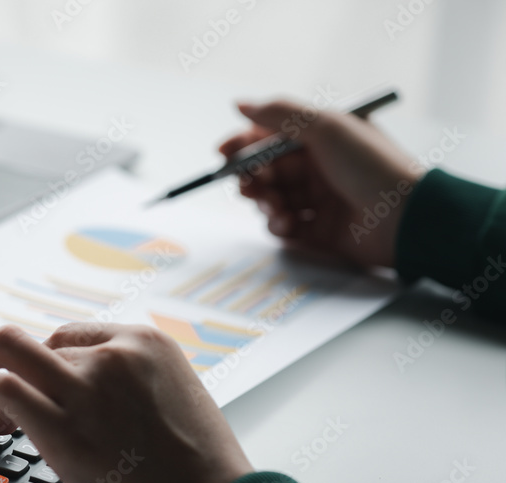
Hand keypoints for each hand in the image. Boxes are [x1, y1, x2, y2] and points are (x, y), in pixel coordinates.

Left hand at [0, 323, 252, 482]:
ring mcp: (86, 387)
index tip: (26, 386)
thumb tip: (89, 405)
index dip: (39, 361)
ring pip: (9, 351)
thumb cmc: (202, 473)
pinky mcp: (63, 427)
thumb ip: (132, 390)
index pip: (70, 338)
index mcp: (145, 344)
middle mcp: (113, 355)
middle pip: (34, 343)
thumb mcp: (176, 403)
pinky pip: (0, 386)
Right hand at [221, 99, 420, 267]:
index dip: (244, 144)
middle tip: (248, 185)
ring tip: (275, 208)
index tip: (223, 153)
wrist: (406, 218)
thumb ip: (279, 114)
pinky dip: (279, 225)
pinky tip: (288, 224)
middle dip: (251, 177)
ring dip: (265, 203)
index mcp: (322, 138)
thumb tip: (239, 104)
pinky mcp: (319, 231)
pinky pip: (284, 227)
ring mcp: (318, 200)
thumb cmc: (372, 167)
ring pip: (271, 200)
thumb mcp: (326, 127)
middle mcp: (319, 167)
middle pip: (266, 170)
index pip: (271, 138)